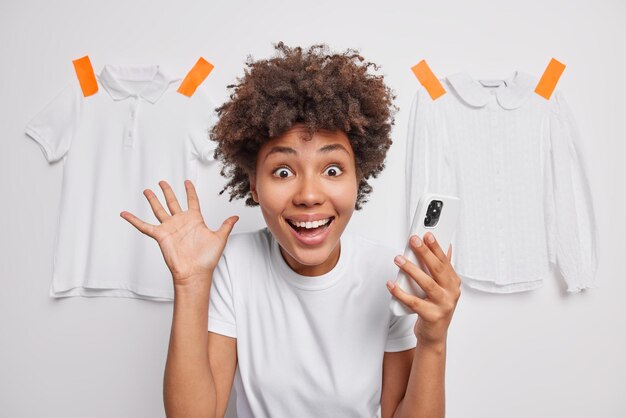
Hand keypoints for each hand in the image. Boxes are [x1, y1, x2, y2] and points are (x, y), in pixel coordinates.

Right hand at [120, 180, 238, 286]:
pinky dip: (134, 220)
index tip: (187, 182)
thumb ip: (226, 225)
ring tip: (147, 190)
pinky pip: (144, 226)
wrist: (195, 272)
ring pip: (159, 209)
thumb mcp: (220, 238)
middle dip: (167, 192)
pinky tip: (124, 214)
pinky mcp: (160, 235)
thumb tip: (236, 216)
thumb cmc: (207, 258)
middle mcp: (181, 222)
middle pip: (173, 202)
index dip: (190, 191)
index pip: (192, 201)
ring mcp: (170, 228)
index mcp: (195, 220)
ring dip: (153, 200)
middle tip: (162, 182)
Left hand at [386, 233, 460, 346]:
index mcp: (453, 283)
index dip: (436, 247)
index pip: (444, 261)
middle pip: (437, 269)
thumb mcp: (442, 287)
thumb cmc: (436, 308)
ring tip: (399, 259)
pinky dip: (401, 292)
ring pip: (426, 284)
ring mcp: (443, 305)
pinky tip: (391, 284)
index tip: (427, 234)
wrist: (434, 335)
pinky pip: (414, 302)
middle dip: (425, 252)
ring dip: (411, 270)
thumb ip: (442, 268)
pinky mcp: (432, 316)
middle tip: (413, 241)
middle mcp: (451, 293)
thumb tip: (446, 247)